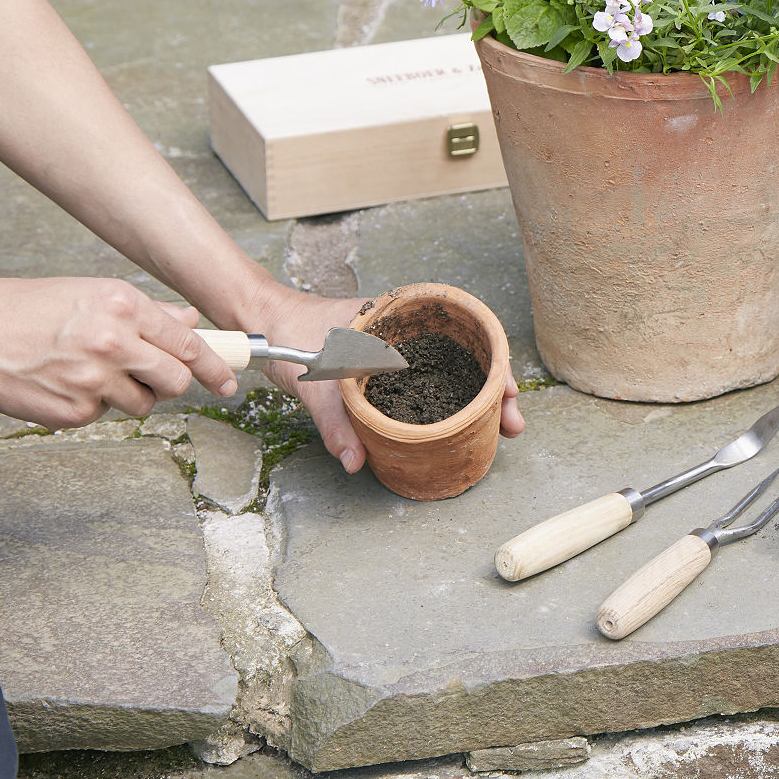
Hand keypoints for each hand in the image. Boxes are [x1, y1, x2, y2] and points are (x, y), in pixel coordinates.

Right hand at [0, 275, 238, 427]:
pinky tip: (66, 382)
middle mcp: (113, 342)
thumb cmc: (22, 307)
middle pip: (176, 380)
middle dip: (175, 383)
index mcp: (122, 306)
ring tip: (94, 371)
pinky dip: (94, 404)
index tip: (228, 380)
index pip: (188, 344)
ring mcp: (92, 381)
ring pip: (143, 403)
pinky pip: (104, 414)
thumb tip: (190, 322)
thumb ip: (148, 311)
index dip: (215, 366)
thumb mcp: (91, 292)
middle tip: (160, 379)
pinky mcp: (72, 412)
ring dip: (131, 393)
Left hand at [253, 289, 524, 473]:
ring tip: (501, 426)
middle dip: (496, 387)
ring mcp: (402, 348)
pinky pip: (430, 380)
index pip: (464, 334)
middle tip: (514, 422)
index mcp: (400, 316)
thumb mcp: (314, 380)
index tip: (508, 391)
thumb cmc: (289, 334)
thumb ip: (336, 422)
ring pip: (454, 369)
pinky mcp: (390, 366)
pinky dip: (450, 399)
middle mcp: (409, 329)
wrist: (265, 322)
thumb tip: (356, 462)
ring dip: (477, 396)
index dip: (493, 363)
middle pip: (468, 355)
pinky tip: (462, 423)